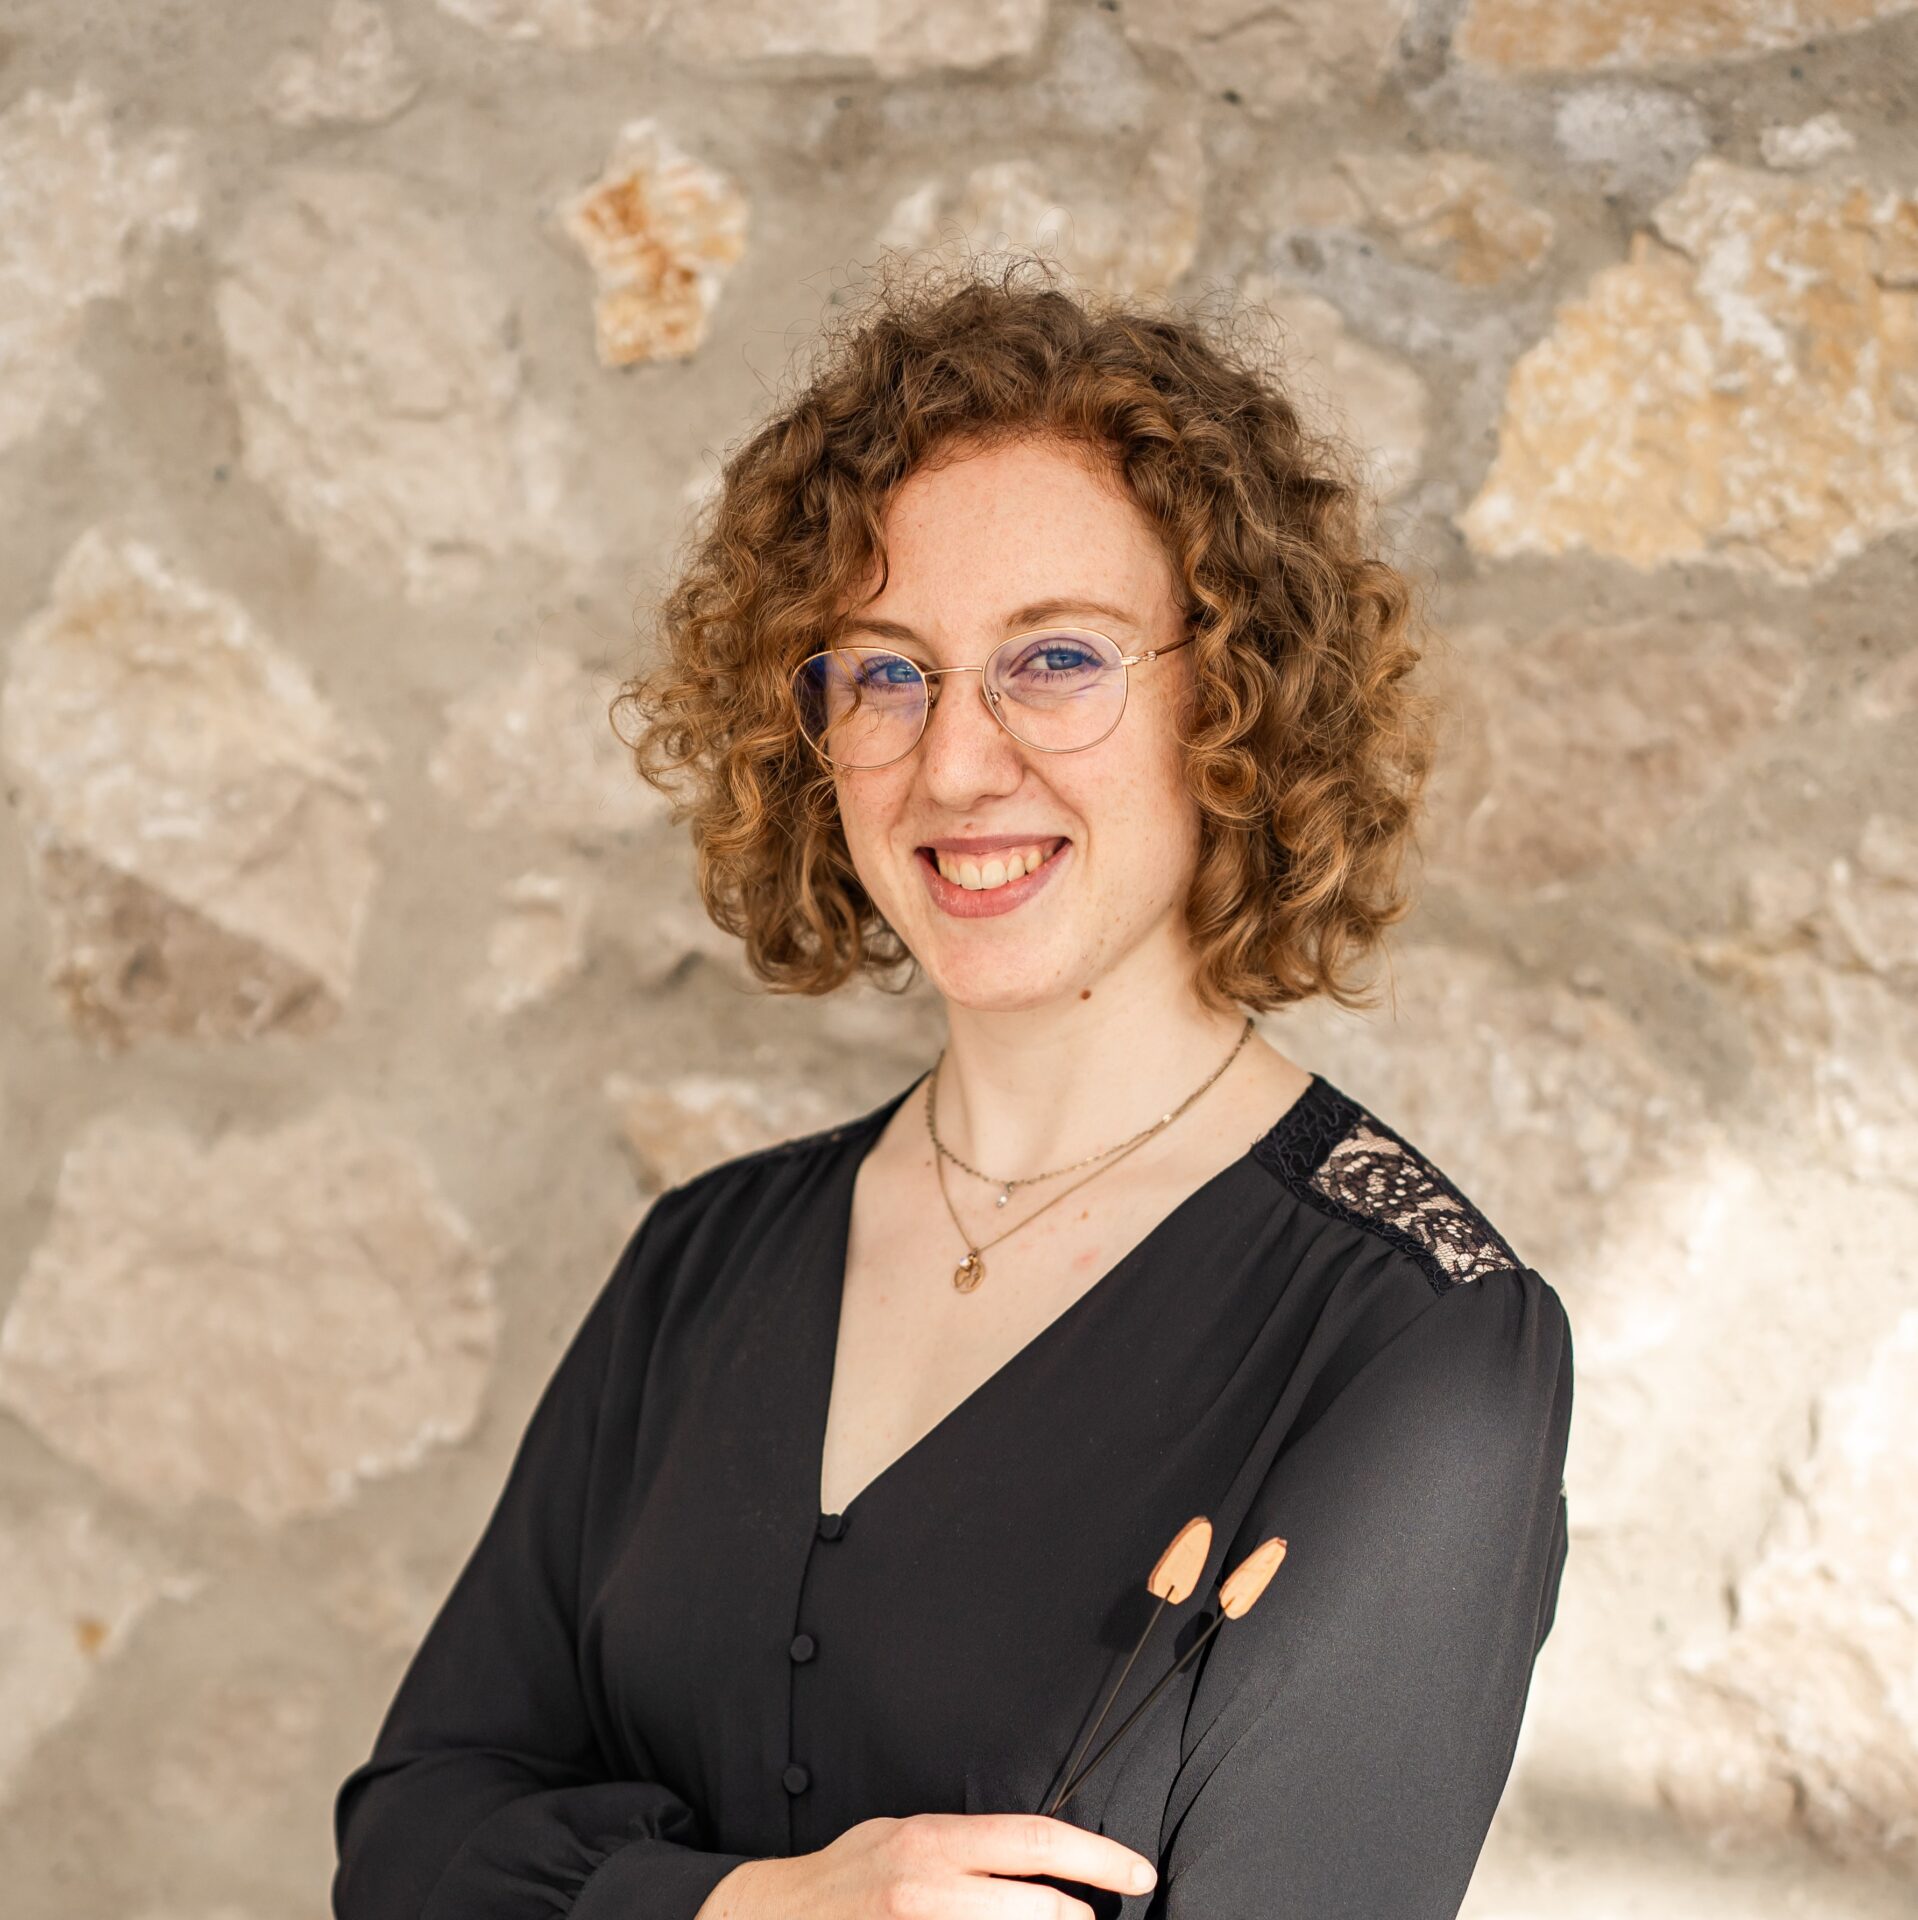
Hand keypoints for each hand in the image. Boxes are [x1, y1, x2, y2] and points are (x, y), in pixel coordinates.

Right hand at [694, 1811, 1157, 1917]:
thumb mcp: (904, 1836)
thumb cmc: (848, 1875)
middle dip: (1078, 1918)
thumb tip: (1038, 1856)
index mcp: (933, 1842)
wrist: (773, 1917)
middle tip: (1090, 1918)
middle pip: (1039, 1909)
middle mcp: (928, 1889)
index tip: (1139, 1871)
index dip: (1098, 1857)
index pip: (1036, 1842)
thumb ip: (966, 1847)